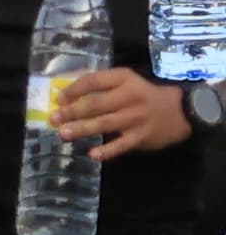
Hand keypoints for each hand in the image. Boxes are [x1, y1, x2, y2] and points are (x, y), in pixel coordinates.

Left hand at [56, 67, 189, 159]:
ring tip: (63, 134)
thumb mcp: (126, 83)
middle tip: (53, 118)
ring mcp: (136, 118)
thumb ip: (101, 86)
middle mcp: (129, 97)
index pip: (94, 80)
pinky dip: (107, 151)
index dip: (74, 89)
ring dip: (82, 129)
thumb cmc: (144, 96)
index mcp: (124, 79)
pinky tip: (92, 155)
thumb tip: (65, 94)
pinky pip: (122, 145)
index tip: (58, 98)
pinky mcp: (141, 136)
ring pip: (105, 123)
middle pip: (96, 104)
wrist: (181, 112)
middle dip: (72, 111)